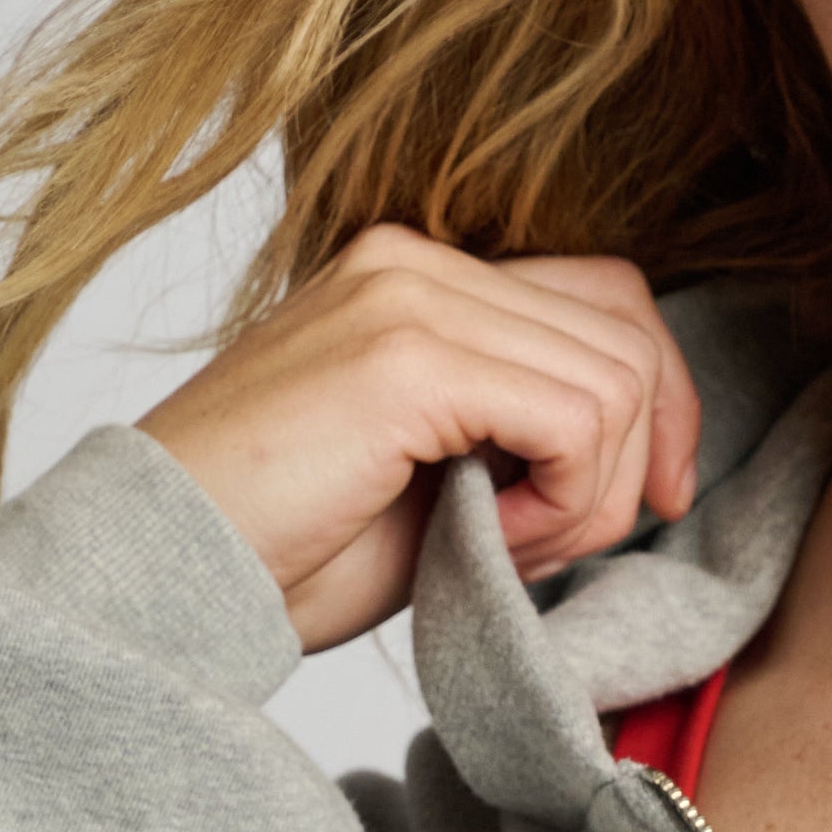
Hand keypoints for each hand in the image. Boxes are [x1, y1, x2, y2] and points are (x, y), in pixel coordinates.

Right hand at [140, 228, 703, 653]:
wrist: (170, 571)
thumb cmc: (291, 548)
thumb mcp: (439, 479)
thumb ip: (521, 434)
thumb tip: (637, 454)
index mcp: (420, 278)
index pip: (608, 299)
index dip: (661, 405)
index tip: (659, 501)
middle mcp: (417, 260)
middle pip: (629, 332)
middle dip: (631, 464)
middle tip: (554, 543)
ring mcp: (410, 295)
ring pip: (616, 385)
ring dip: (588, 498)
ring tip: (501, 543)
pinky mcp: (409, 356)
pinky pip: (577, 422)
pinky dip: (560, 505)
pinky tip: (486, 538)